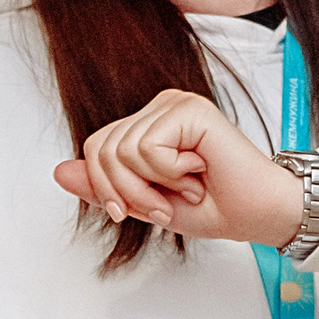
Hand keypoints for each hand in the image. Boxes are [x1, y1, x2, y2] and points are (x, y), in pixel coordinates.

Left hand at [52, 88, 310, 246]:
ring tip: (186, 189)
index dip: (105, 188)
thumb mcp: (145, 203)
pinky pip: (147, 147)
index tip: (131, 213)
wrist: (261, 214)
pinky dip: (169, 173)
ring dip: (150, 187)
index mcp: (147, 124)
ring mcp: (175, 103)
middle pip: (101, 149)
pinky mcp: (189, 108)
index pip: (95, 148)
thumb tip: (58, 171)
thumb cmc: (215, 207)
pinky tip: (198, 171)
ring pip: (121, 150)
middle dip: (126, 193)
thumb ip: (104, 187)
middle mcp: (159, 107)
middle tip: (164, 206)